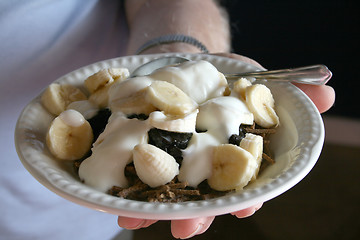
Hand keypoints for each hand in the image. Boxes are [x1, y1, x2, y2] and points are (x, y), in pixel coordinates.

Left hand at [117, 53, 334, 238]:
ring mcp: (176, 165)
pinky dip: (128, 194)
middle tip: (188, 228)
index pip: (247, 184)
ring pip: (169, 196)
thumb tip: (327, 94)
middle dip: (198, 214)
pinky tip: (118, 206)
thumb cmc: (225, 79)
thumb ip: (288, 92)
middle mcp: (207, 168)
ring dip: (156, 211)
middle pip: (205, 199)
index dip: (249, 197)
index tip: (246, 207)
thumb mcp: (256, 80)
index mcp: (236, 157)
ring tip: (139, 221)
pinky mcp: (148, 155)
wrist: (182, 64)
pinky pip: (138, 180)